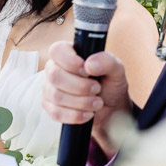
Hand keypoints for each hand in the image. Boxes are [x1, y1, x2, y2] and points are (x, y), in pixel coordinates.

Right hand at [42, 41, 131, 156]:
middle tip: (97, 88)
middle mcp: (55, 69)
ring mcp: (50, 88)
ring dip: (81, 102)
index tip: (87, 71)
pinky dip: (75, 115)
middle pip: (55, 76)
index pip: (57, 50)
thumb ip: (107, 61)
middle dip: (80, 86)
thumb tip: (90, 65)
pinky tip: (88, 113)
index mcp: (69, 53)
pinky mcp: (50, 107)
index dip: (70, 62)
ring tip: (97, 102)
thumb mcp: (116, 69)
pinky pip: (56, 112)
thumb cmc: (110, 84)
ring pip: (56, 96)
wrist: (111, 108)